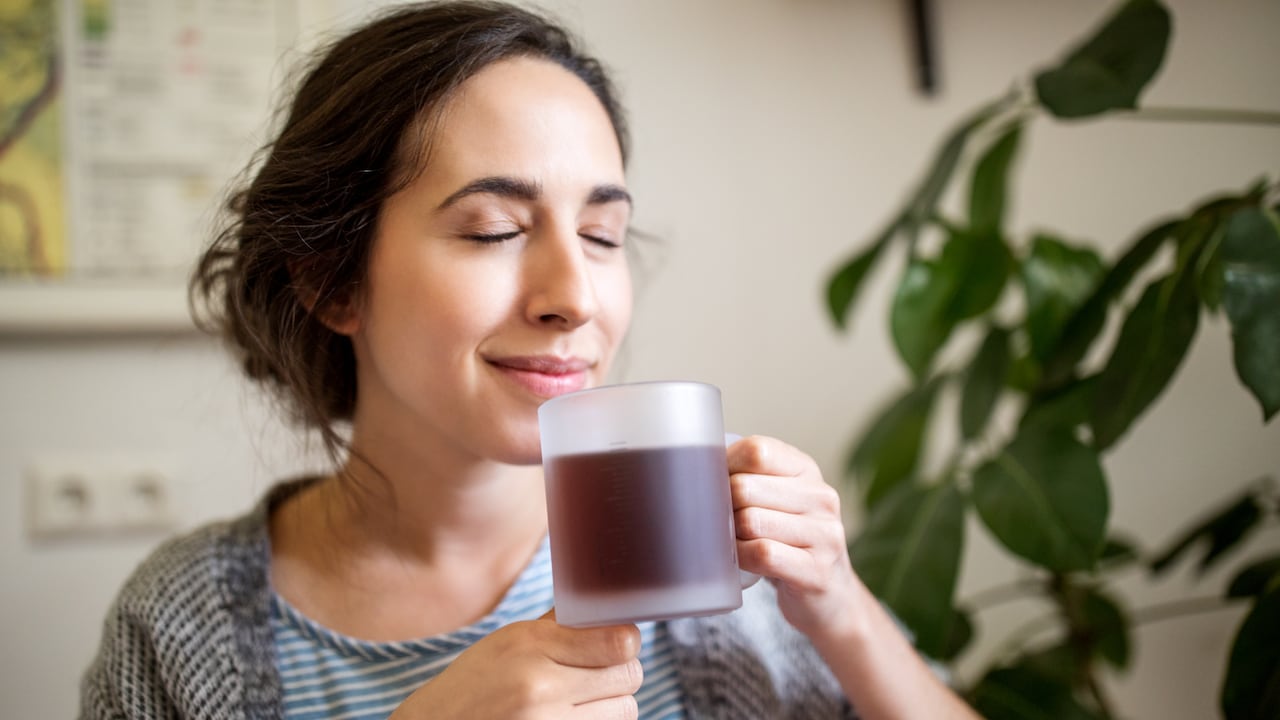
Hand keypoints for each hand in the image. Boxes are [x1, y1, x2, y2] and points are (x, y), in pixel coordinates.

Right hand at [390, 611, 642, 718]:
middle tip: (597, 673)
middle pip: (629, 677)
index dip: (625, 642)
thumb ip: (558, 627)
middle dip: (620, 673)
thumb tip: (602, 608)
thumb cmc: (472, 686)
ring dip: (611, 705)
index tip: (615, 643)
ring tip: (579, 700)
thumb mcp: (507, 642)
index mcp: (532, 646)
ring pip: (625, 710)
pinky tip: (569, 716)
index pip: (620, 642)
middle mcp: (542, 686)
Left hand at [729, 435, 862, 641]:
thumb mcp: (779, 498)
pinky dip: (741, 556)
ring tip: (733, 542)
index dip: (725, 466)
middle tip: (720, 521)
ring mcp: (824, 534)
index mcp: (807, 470)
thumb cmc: (788, 540)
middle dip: (722, 505)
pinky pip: (762, 553)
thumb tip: (694, 465)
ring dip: (730, 535)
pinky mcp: (816, 570)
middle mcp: (821, 497)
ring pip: (750, 521)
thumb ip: (749, 477)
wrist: (831, 594)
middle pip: (745, 487)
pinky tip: (740, 560)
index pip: (756, 451)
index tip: (716, 484)